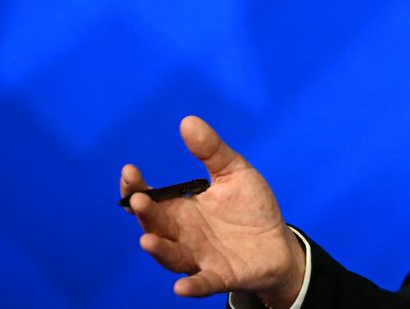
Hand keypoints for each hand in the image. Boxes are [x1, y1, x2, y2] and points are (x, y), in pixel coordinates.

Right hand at [120, 116, 305, 305]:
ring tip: (147, 240)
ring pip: (171, 256)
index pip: (151, 198)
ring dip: (158, 250)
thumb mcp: (234, 173)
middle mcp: (182, 234)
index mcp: (182, 208)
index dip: (136, 187)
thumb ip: (212, 151)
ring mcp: (199, 257)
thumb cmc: (251, 208)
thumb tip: (187, 121)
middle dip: (145, 214)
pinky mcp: (219, 276)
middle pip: (155, 225)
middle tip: (138, 200)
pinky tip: (181, 287)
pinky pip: (202, 283)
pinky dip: (191, 286)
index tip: (130, 171)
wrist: (279, 243)